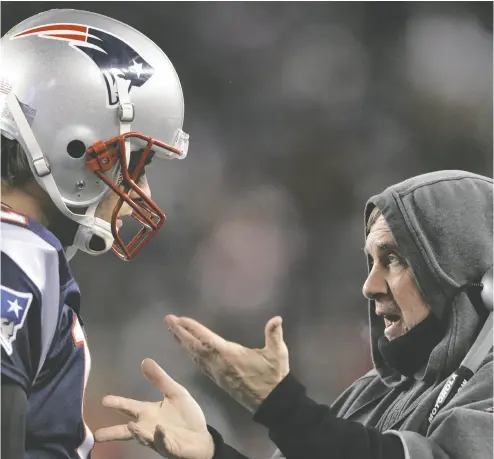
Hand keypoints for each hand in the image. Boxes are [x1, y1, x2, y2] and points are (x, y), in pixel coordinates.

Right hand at [94, 358, 214, 458]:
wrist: (202, 436)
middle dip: (113, 432)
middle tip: (97, 434)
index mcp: (149, 413)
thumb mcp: (175, 392)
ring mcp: (157, 439)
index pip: (129, 407)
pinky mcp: (170, 447)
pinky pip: (163, 442)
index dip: (117, 403)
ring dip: (138, 432)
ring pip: (143, 437)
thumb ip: (159, 379)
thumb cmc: (186, 415)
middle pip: (127, 430)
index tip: (103, 400)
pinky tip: (159, 430)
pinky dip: (160, 437)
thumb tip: (145, 361)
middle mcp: (148, 427)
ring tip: (131, 426)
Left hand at [165, 315, 289, 412]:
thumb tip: (277, 319)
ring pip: (194, 356)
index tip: (180, 319)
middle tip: (168, 320)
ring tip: (171, 330)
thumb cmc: (274, 376)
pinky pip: (199, 363)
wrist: (271, 402)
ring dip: (182, 342)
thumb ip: (274, 335)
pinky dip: (190, 353)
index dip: (193, 329)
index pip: (207, 339)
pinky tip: (186, 348)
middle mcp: (218, 364)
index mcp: (230, 355)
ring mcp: (216, 372)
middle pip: (195, 346)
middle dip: (180, 332)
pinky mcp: (217, 379)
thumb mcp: (278, 354)